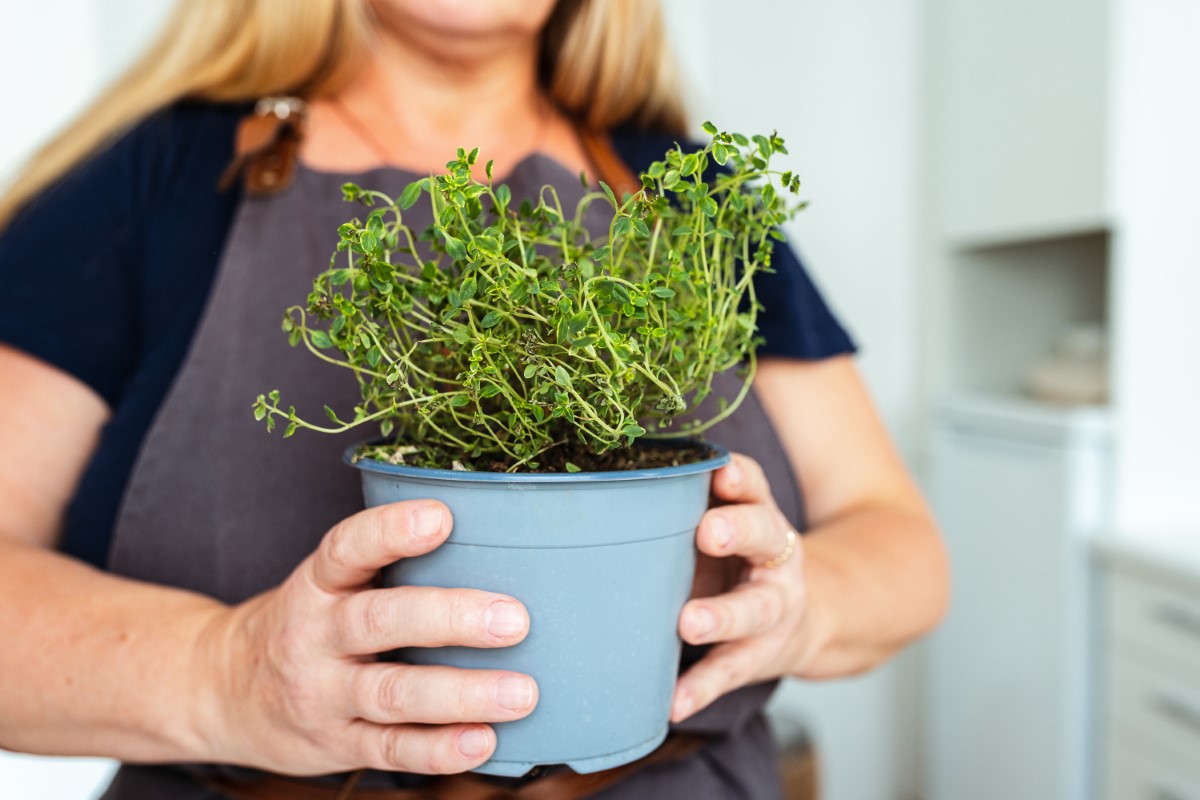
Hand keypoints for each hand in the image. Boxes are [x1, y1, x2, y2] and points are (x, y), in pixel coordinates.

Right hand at [194, 500, 537, 774]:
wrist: (225, 690)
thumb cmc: (310, 622)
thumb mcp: (330, 583)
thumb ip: (391, 566)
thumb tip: (496, 543)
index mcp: (317, 584)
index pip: (347, 548)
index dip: (390, 531)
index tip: (441, 517)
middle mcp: (315, 636)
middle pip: (378, 621)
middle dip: (450, 619)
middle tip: (514, 619)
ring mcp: (323, 694)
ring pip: (393, 694)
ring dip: (461, 694)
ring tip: (520, 692)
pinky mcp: (337, 744)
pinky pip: (390, 749)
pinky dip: (439, 749)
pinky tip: (483, 740)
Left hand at [671, 454, 808, 721]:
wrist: (804, 620)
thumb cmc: (737, 563)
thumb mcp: (724, 530)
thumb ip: (683, 511)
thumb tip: (602, 489)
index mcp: (759, 516)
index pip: (754, 486)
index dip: (739, 477)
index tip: (721, 471)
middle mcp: (774, 557)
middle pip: (763, 535)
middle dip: (737, 530)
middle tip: (707, 532)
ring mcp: (773, 609)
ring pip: (754, 608)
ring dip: (721, 616)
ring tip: (688, 624)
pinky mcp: (758, 655)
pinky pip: (729, 671)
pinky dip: (701, 688)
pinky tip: (674, 702)